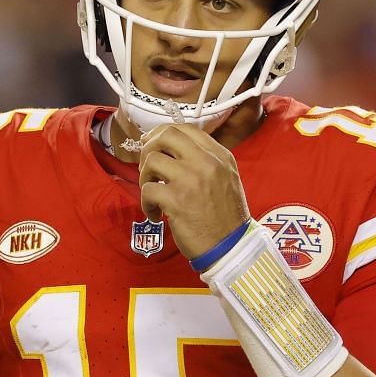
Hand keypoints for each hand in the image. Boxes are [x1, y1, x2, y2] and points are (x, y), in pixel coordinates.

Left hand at [136, 123, 252, 260]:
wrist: (231, 247)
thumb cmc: (226, 218)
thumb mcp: (226, 178)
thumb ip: (205, 161)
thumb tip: (171, 150)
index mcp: (219, 156)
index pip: (185, 129)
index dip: (162, 133)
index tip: (152, 142)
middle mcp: (206, 163)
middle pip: (166, 136)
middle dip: (148, 148)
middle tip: (146, 166)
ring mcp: (190, 180)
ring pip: (151, 160)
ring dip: (144, 177)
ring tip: (152, 193)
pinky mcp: (176, 200)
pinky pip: (147, 190)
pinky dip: (145, 203)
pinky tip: (155, 214)